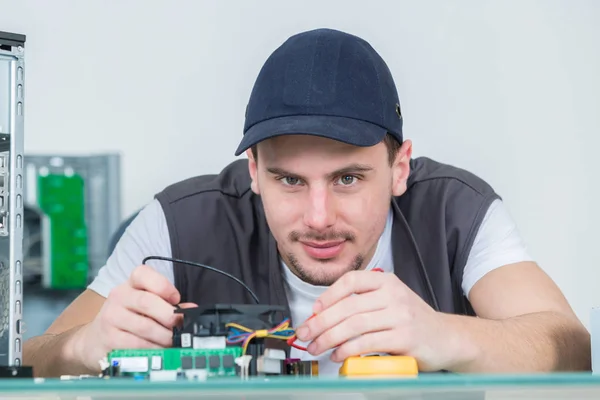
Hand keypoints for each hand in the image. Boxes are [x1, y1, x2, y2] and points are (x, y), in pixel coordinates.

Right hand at [73, 265, 194, 371]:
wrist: (94, 339)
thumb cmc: (128, 318)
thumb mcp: (146, 305)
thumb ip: (169, 305)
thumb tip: (192, 309)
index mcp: (131, 284)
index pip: (143, 274)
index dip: (163, 285)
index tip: (176, 298)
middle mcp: (118, 297)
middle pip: (147, 302)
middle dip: (169, 316)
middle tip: (180, 326)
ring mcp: (111, 317)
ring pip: (144, 327)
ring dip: (164, 336)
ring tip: (173, 341)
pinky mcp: (108, 338)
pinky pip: (136, 344)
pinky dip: (153, 349)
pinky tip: (159, 350)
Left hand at [294, 270, 452, 370]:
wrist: (447, 338)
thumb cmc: (412, 321)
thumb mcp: (390, 301)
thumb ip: (363, 303)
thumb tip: (322, 315)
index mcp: (387, 282)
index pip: (350, 281)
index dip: (328, 296)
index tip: (314, 311)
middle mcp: (393, 295)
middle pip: (347, 307)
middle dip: (320, 322)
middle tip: (305, 334)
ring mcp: (400, 316)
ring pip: (354, 325)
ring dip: (329, 338)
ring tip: (316, 347)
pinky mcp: (404, 339)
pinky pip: (367, 343)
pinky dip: (347, 350)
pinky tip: (337, 355)